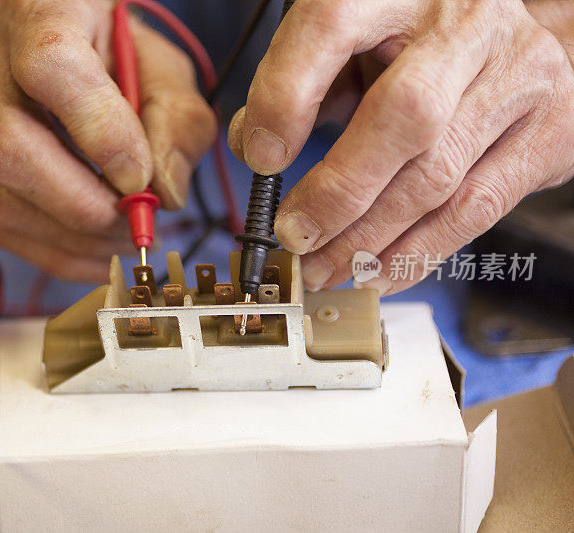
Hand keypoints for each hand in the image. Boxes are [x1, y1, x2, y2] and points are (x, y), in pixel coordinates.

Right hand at [0, 0, 214, 281]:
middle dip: (83, 207)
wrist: (49, 48)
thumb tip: (164, 194)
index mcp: (38, 14)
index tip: (138, 176)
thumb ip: (177, 123)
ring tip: (124, 241)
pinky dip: (56, 253)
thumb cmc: (111, 56)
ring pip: (0, 201)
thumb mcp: (162, 71)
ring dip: (76, 241)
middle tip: (136, 226)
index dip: (99, 132)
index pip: (50, 67)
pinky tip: (95, 253)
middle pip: (9, 148)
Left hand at [229, 0, 573, 293]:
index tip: (264, 157)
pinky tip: (374, 271)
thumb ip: (302, 82)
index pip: (331, 26)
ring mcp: (515, 78)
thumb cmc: (424, 41)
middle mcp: (465, 27)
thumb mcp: (357, 41)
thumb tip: (255, 145)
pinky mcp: (544, 135)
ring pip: (436, 175)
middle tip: (294, 235)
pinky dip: (415, 253)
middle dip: (338, 191)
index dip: (288, 95)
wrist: (534, 35)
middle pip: (402, 116)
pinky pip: (474, 209)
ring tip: (323, 267)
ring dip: (368, 238)